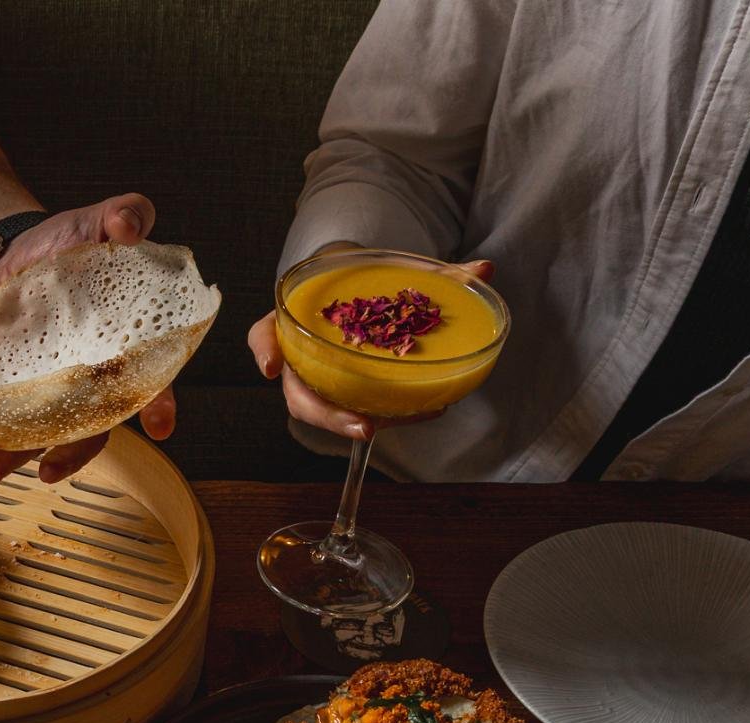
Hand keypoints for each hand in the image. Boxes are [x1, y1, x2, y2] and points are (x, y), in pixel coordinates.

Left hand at [0, 192, 177, 486]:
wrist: (14, 251)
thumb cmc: (71, 243)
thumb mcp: (97, 222)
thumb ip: (125, 216)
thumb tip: (129, 224)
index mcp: (125, 349)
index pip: (151, 382)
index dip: (159, 404)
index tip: (159, 426)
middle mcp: (89, 382)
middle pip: (88, 429)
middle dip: (67, 456)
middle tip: (46, 474)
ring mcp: (47, 389)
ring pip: (36, 435)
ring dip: (9, 458)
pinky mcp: (9, 387)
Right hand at [248, 257, 493, 441]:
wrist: (358, 287)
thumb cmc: (362, 277)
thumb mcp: (386, 267)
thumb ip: (437, 273)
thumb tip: (485, 270)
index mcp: (297, 317)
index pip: (265, 333)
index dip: (264, 351)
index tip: (272, 368)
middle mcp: (301, 354)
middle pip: (297, 393)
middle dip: (326, 415)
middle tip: (362, 428)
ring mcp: (319, 378)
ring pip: (323, 411)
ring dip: (354, 426)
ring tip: (392, 429)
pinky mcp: (343, 393)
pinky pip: (355, 411)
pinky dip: (391, 416)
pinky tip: (427, 410)